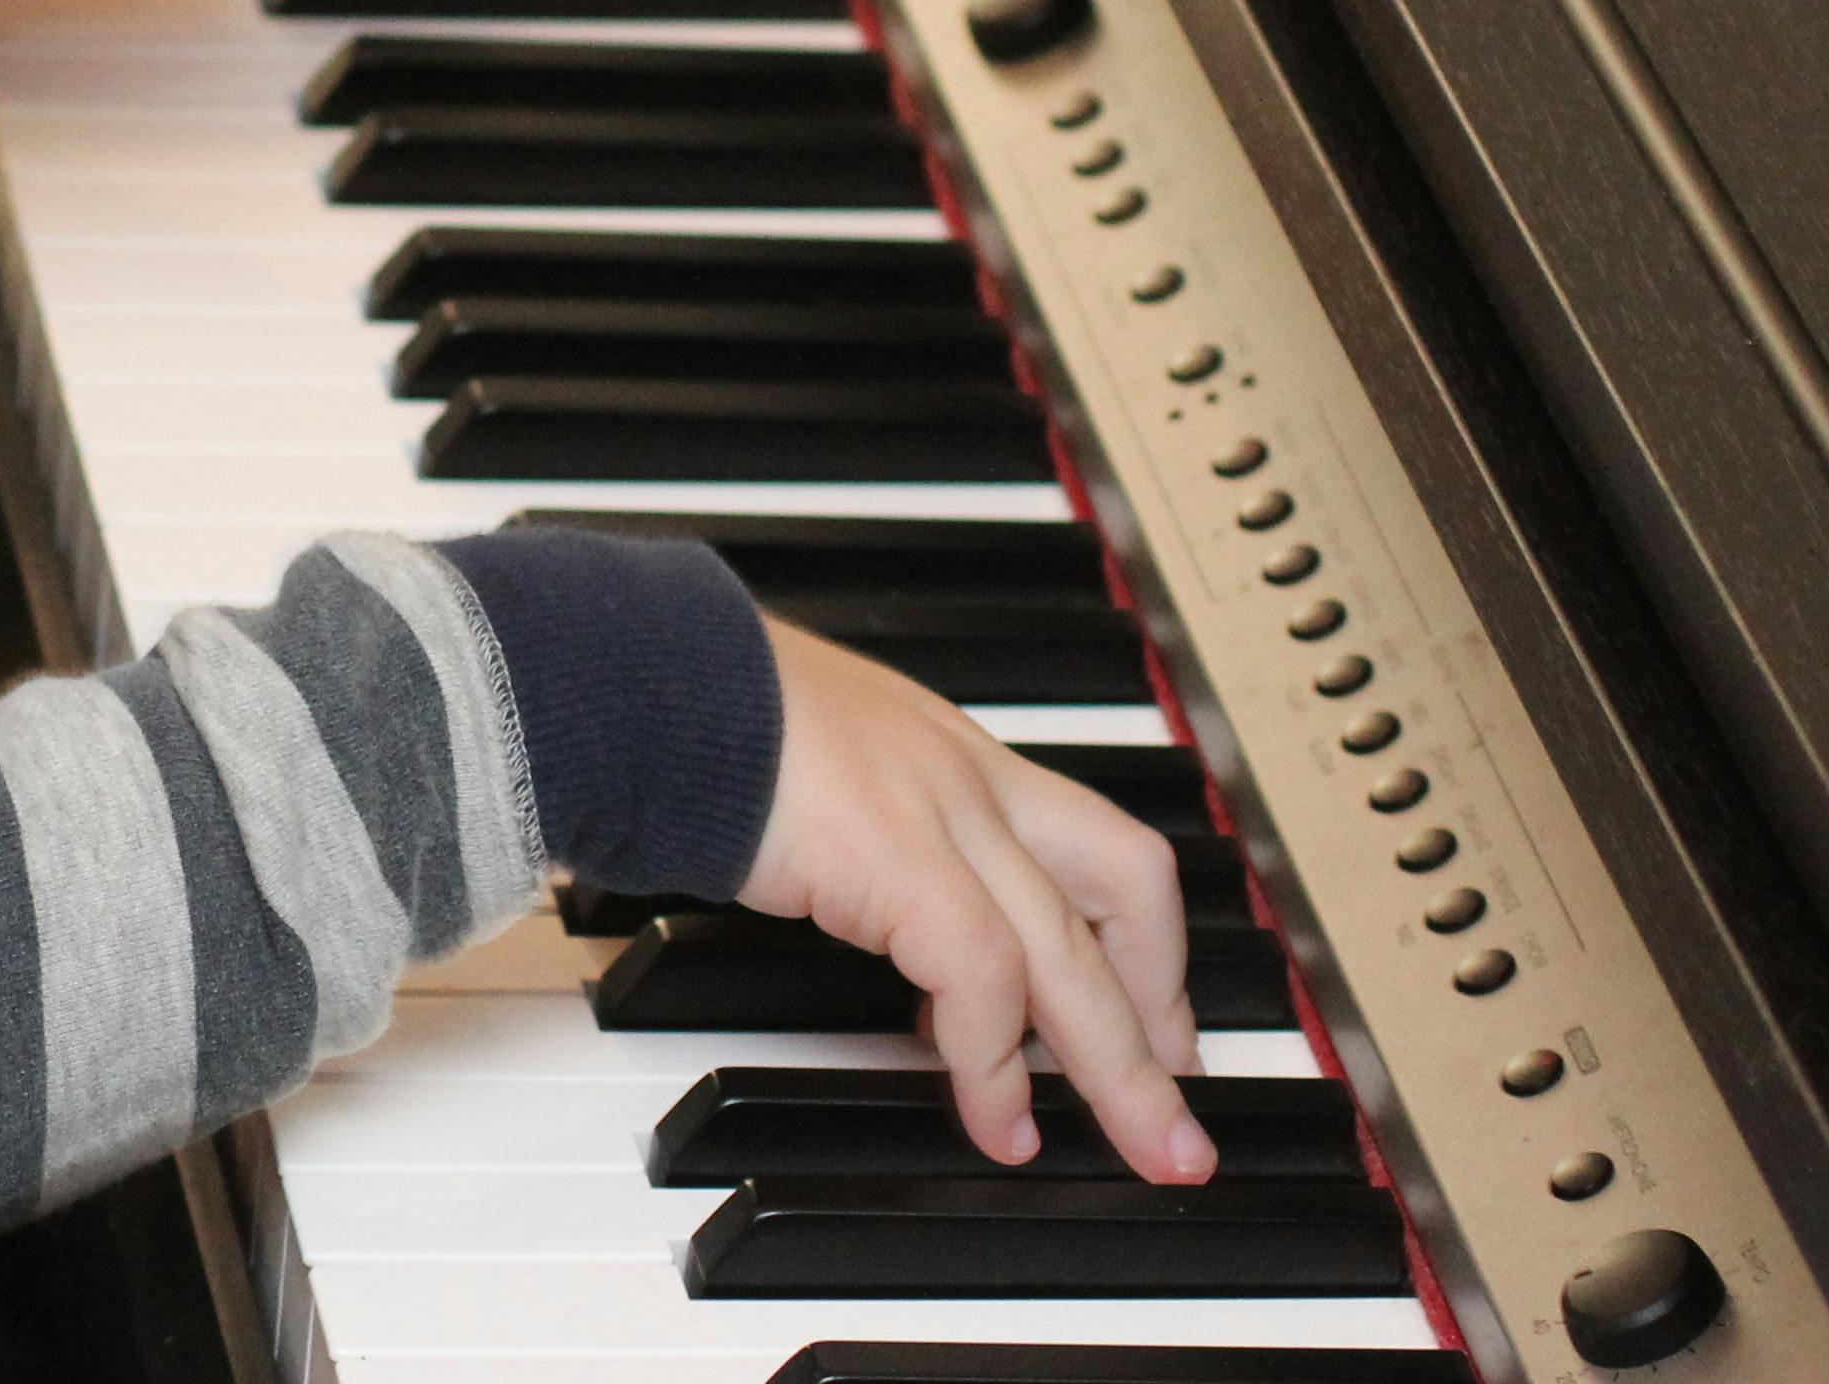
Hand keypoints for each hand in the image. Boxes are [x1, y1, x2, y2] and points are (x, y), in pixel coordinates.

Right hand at [739, 619, 1217, 1183]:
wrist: (643, 679)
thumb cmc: (689, 716)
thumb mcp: (809, 771)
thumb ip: (859, 835)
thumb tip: (865, 907)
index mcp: (951, 749)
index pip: (1096, 842)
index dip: (1142, 942)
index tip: (1150, 1019)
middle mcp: (969, 774)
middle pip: (1126, 893)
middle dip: (1167, 1017)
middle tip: (1185, 1114)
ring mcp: (944, 813)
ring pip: (1079, 954)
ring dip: (1122, 1067)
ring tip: (1146, 1149)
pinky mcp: (905, 862)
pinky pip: (986, 982)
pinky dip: (999, 1065)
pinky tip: (997, 1121)